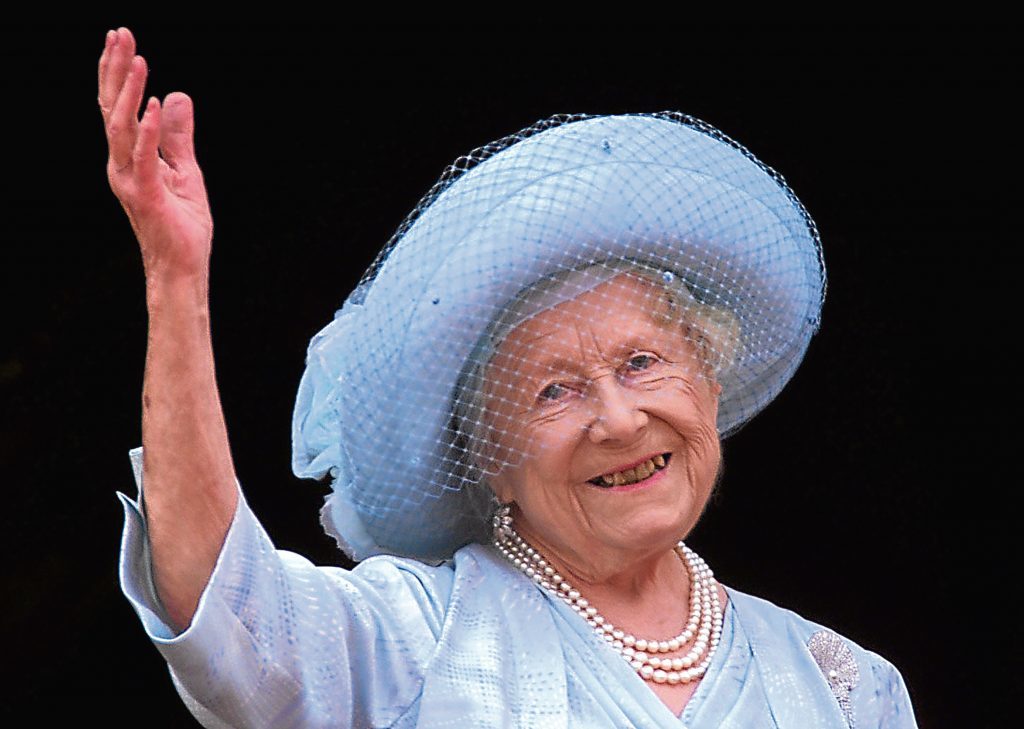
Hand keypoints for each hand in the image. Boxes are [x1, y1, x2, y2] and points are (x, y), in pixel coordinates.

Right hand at [98, 28, 212, 279]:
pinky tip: (157, 104)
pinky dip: (150, 130)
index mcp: (129, 158)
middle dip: (116, 70)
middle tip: (121, 33)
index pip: (118, 107)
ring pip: (121, 127)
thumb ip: (179, 138)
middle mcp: (121, 165)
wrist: (183, 268)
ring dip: (131, 91)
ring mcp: (130, 180)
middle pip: (112, 108)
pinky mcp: (147, 196)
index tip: (121, 38)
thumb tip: (179, 96)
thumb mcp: (187, 172)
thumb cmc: (182, 227)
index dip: (117, 73)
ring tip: (139, 59)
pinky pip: (145, 157)